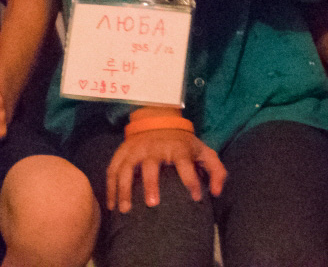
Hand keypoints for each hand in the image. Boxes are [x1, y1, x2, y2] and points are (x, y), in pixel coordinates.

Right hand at [105, 125, 225, 210]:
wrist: (159, 118)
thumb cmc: (184, 143)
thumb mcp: (205, 152)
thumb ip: (217, 172)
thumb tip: (216, 193)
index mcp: (176, 147)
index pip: (184, 163)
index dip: (191, 179)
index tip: (196, 197)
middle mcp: (154, 147)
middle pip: (150, 165)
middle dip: (150, 184)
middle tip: (151, 204)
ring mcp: (136, 149)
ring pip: (126, 168)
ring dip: (124, 189)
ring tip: (125, 210)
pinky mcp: (123, 151)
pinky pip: (113, 169)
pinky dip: (110, 187)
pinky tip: (112, 205)